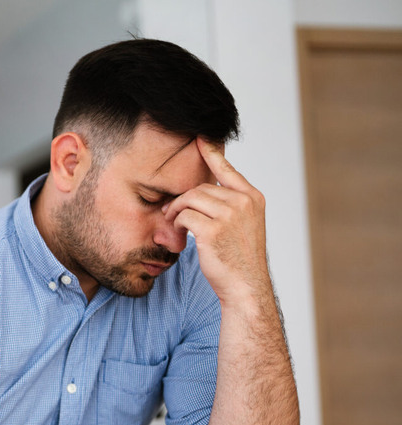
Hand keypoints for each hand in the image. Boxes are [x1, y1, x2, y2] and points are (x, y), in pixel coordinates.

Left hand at [162, 138, 268, 305]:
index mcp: (253, 198)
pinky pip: (184, 216)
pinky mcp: (213, 230)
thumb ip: (229, 206)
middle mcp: (244, 202)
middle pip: (200, 187)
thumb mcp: (242, 225)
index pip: (227, 169)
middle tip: (171, 214)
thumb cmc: (239, 259)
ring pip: (190, 199)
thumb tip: (201, 193)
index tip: (199, 138)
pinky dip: (176, 224)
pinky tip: (179, 236)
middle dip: (182, 200)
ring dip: (176, 211)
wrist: (245, 286)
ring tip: (174, 225)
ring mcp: (230, 215)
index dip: (211, 153)